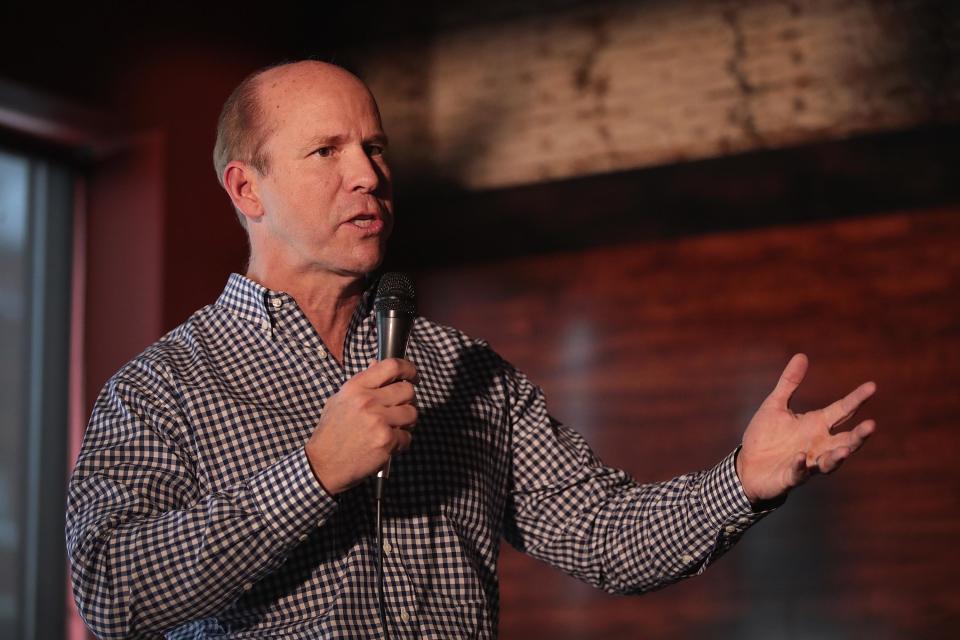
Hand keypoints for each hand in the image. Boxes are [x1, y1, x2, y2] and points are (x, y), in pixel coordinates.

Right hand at [305, 358, 417, 494]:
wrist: (323, 464)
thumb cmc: (332, 433)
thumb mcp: (339, 400)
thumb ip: (361, 383)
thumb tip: (377, 364)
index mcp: (356, 388)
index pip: (391, 366)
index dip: (407, 368)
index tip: (412, 375)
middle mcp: (368, 401)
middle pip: (407, 390)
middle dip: (408, 399)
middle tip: (400, 408)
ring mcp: (378, 421)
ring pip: (412, 413)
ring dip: (407, 421)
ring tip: (393, 427)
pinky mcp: (386, 440)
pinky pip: (407, 436)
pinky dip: (401, 442)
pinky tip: (387, 444)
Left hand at [736, 353, 875, 504]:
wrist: (747, 466)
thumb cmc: (765, 436)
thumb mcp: (775, 405)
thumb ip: (789, 383)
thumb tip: (801, 355)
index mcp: (816, 424)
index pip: (842, 410)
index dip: (857, 399)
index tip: (872, 386)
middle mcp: (818, 444)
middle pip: (845, 440)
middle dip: (859, 435)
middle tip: (871, 425)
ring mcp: (807, 462)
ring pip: (830, 461)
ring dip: (838, 456)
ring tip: (846, 449)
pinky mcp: (791, 477)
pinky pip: (799, 473)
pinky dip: (800, 466)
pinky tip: (799, 457)